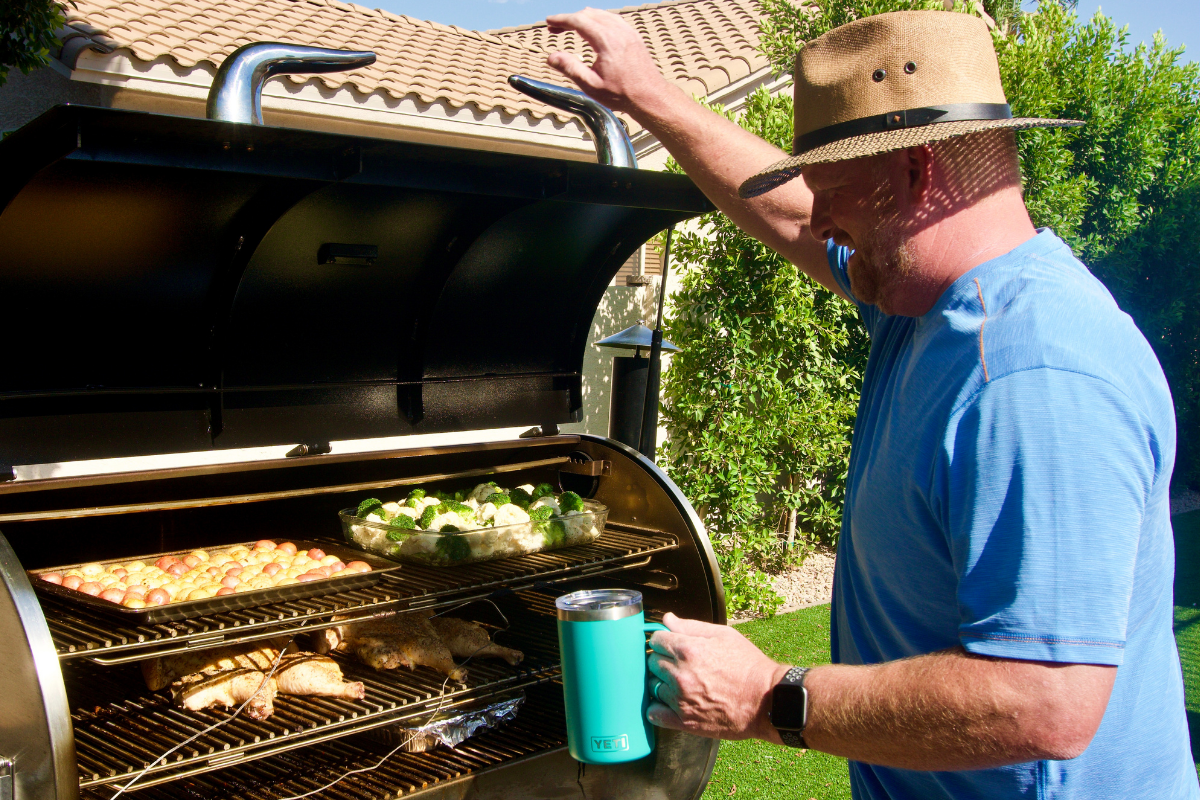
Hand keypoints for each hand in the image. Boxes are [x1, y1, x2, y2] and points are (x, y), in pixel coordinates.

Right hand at [544, 8, 672, 114]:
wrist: (649, 96)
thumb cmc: (622, 93)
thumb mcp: (591, 85)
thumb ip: (570, 68)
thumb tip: (551, 57)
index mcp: (606, 41)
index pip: (578, 21)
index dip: (561, 20)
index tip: (549, 22)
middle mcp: (618, 31)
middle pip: (588, 14)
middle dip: (569, 19)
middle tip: (555, 28)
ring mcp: (627, 31)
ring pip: (600, 14)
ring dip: (583, 18)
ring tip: (571, 27)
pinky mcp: (633, 35)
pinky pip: (612, 19)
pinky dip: (598, 19)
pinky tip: (593, 28)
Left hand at [647, 612, 791, 742]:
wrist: (766, 700)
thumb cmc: (748, 665)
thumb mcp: (724, 635)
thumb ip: (691, 626)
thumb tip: (667, 619)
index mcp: (688, 650)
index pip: (655, 640)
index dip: (663, 641)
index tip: (670, 646)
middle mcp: (680, 675)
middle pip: (651, 663)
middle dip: (662, 661)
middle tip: (678, 665)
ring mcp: (681, 700)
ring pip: (652, 687)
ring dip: (662, 684)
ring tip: (680, 684)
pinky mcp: (685, 722)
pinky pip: (654, 714)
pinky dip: (657, 709)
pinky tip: (670, 704)